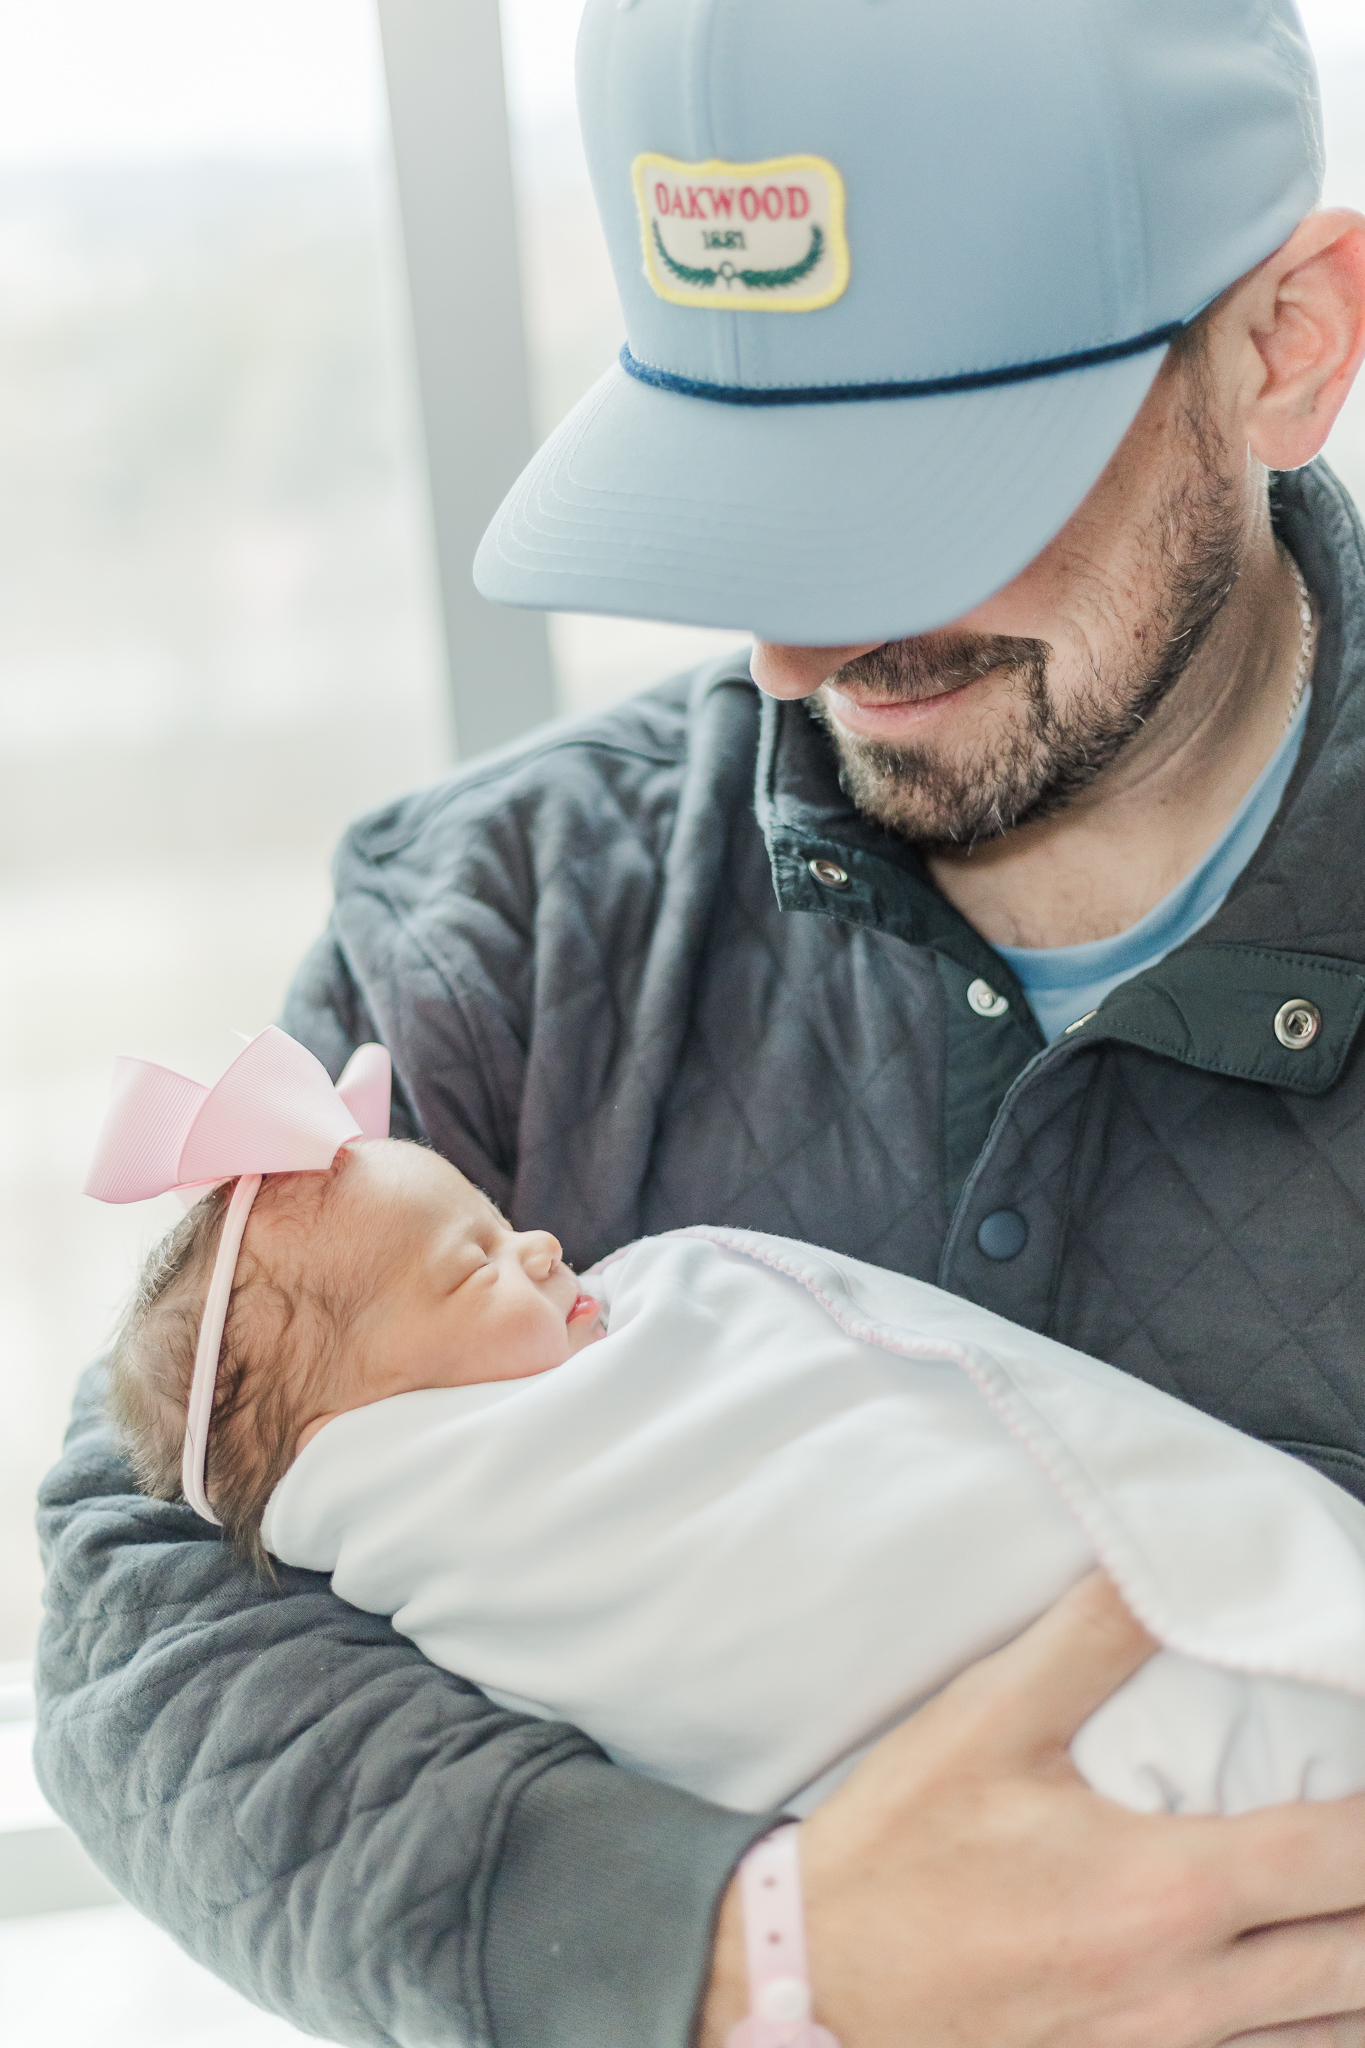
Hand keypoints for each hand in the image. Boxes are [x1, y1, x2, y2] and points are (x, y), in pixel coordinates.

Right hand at [698, 1574, 1364, 2046]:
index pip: (1339, 1857)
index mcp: (1163, 1893)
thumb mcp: (984, 1722)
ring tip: (1358, 1910)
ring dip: (1362, 1973)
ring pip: (1330, 2033)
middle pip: (1360, 1961)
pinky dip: (1314, 2032)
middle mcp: (1184, 1994)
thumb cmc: (899, 1850)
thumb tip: (1155, 1562)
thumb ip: (1088, 1639)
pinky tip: (1312, 1996)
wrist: (814, 1978)